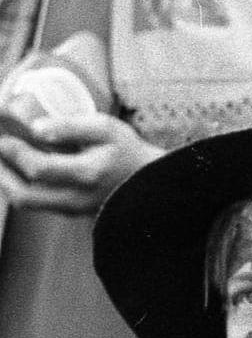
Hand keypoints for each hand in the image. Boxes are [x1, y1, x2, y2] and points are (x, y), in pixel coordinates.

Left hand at [0, 113, 162, 214]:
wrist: (150, 183)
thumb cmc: (127, 151)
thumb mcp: (106, 128)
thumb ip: (71, 125)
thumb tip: (35, 128)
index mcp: (86, 174)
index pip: (37, 168)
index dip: (13, 152)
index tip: (3, 136)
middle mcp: (77, 198)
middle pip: (23, 195)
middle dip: (0, 174)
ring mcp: (73, 209)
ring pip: (26, 202)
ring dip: (6, 182)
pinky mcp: (71, 212)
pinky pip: (35, 203)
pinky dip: (19, 186)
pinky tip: (14, 171)